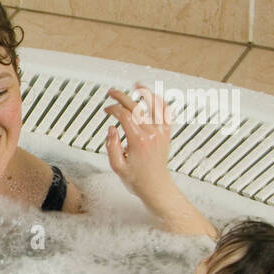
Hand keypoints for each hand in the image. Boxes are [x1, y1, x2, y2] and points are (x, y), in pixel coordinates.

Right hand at [104, 83, 176, 200]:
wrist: (156, 187)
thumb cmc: (137, 179)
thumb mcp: (117, 166)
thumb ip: (111, 146)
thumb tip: (111, 128)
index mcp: (138, 141)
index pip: (124, 116)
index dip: (113, 109)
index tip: (106, 111)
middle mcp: (152, 134)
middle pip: (136, 107)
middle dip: (122, 97)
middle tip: (112, 92)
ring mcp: (161, 133)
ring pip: (154, 106)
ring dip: (145, 93)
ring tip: (137, 86)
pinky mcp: (167, 134)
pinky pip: (166, 113)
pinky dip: (160, 103)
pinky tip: (154, 97)